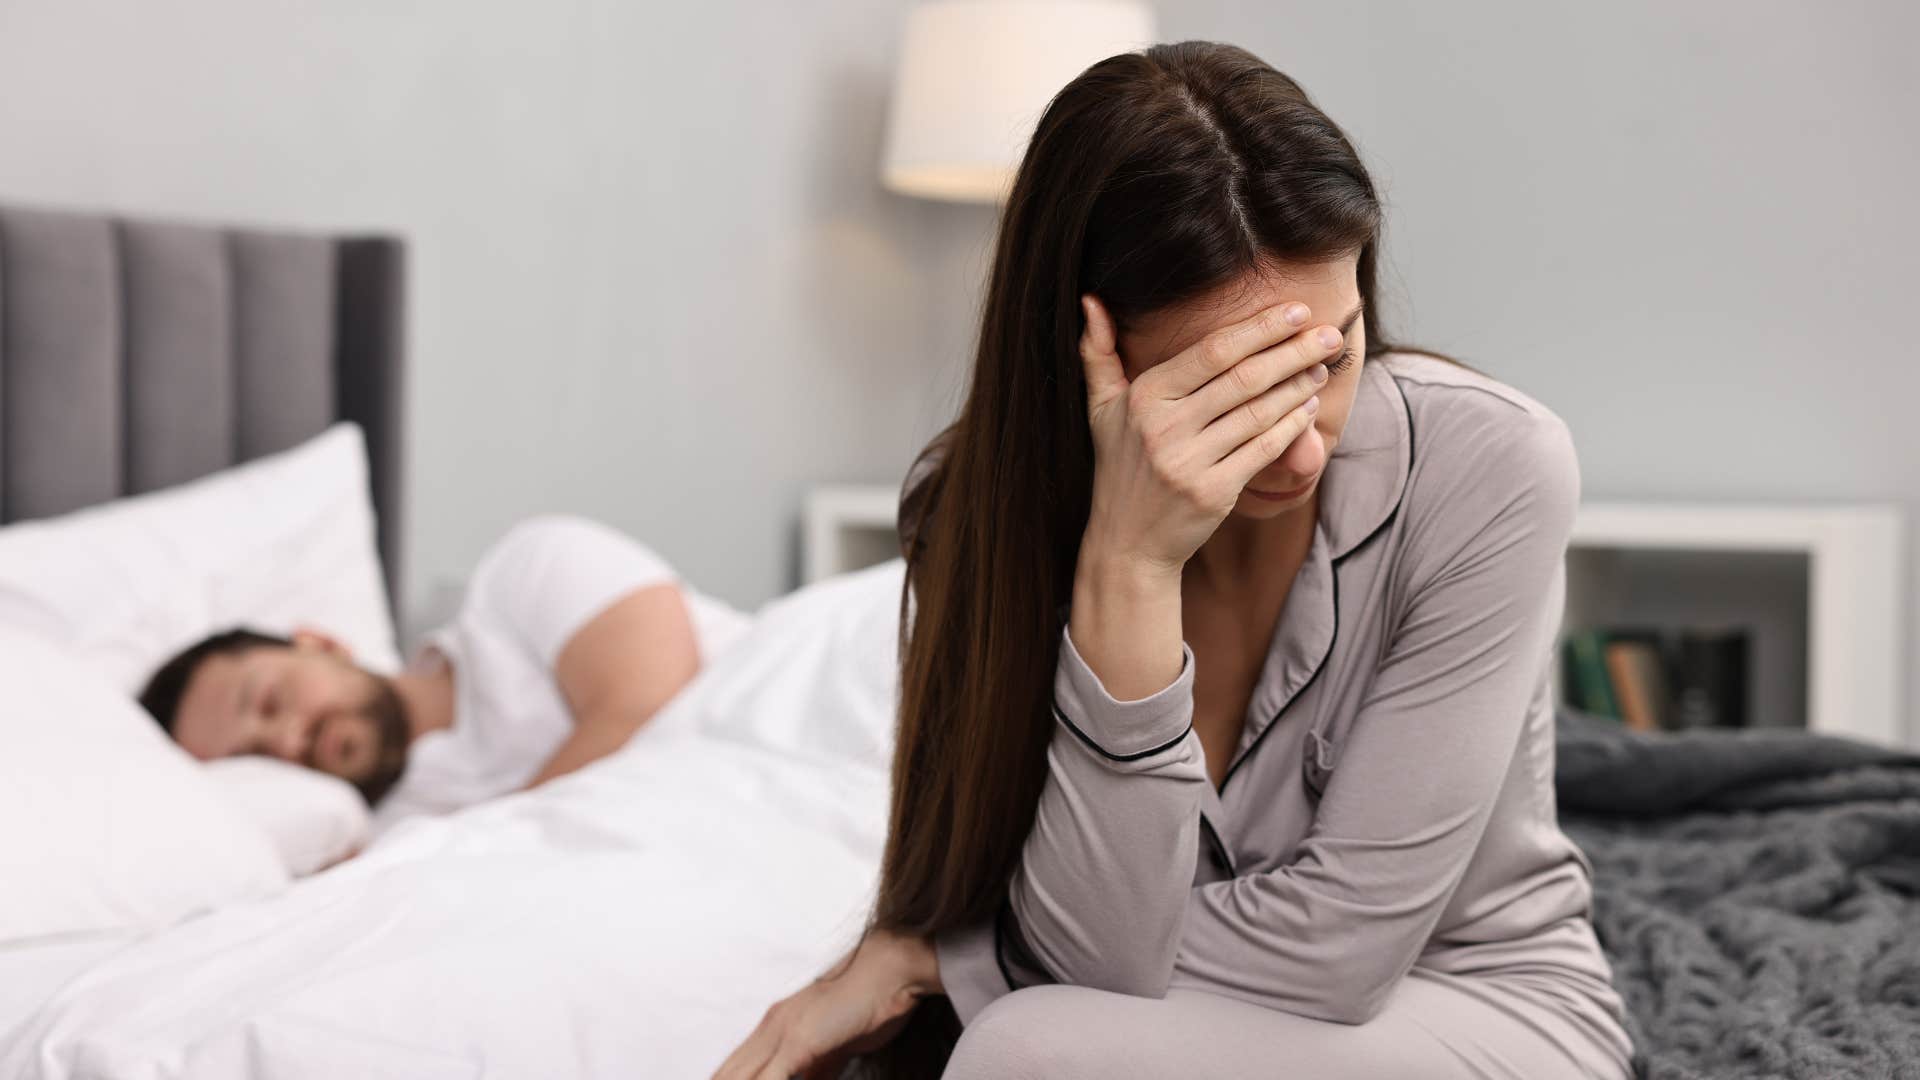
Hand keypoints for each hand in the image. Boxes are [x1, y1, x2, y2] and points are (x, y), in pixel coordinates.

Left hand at [713, 928, 937, 1079]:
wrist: (889, 971)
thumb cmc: (870, 1003)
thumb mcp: (837, 1046)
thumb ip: (818, 1068)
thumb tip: (810, 1079)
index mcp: (776, 1025)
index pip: (736, 1068)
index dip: (725, 1079)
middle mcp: (771, 1027)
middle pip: (729, 1073)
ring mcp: (782, 1033)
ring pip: (739, 1077)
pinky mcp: (798, 1042)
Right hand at [1077, 294, 1340, 573]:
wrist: (1126, 543)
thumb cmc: (1120, 467)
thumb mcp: (1100, 409)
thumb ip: (1097, 353)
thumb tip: (1091, 300)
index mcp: (1144, 397)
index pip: (1212, 351)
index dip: (1259, 328)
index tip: (1296, 311)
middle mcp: (1164, 427)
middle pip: (1244, 377)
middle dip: (1293, 352)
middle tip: (1330, 335)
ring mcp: (1189, 461)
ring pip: (1259, 412)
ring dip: (1299, 386)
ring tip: (1323, 368)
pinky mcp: (1212, 492)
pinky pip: (1263, 450)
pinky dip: (1292, 426)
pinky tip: (1308, 408)